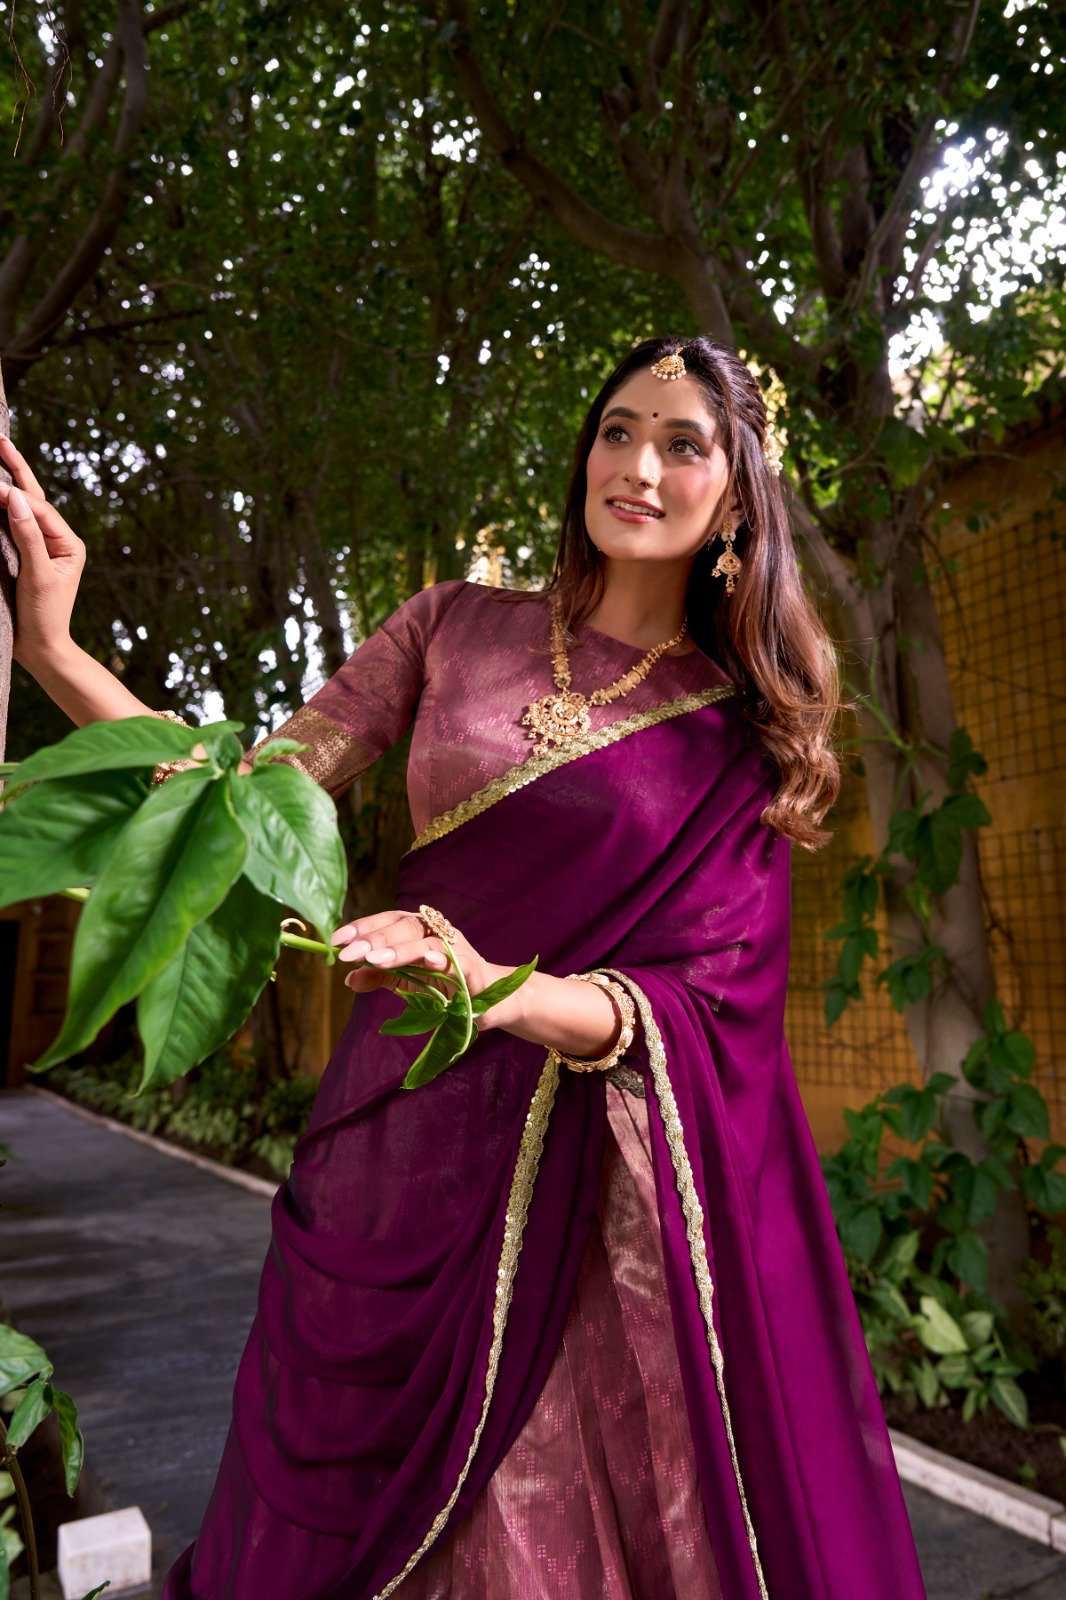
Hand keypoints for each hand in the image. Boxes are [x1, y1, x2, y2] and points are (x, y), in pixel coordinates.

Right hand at [0, 436, 86, 666]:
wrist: (40, 649)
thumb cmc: (45, 617)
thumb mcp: (38, 577)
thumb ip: (28, 538)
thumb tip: (17, 500)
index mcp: (68, 544)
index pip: (39, 510)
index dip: (15, 496)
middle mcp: (57, 540)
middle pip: (34, 498)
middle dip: (16, 469)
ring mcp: (40, 547)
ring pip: (22, 507)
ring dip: (8, 481)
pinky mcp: (24, 555)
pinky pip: (10, 524)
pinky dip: (0, 506)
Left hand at [331, 909, 520, 1028]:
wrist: (489, 1000)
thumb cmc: (446, 984)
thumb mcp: (406, 981)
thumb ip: (379, 976)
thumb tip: (348, 977)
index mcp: (418, 930)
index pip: (388, 920)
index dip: (363, 926)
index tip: (337, 940)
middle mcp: (437, 930)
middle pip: (404, 926)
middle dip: (375, 938)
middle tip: (349, 952)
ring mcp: (455, 946)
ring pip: (425, 941)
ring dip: (399, 949)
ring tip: (376, 959)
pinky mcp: (471, 967)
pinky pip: (455, 960)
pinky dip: (441, 958)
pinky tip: (426, 962)